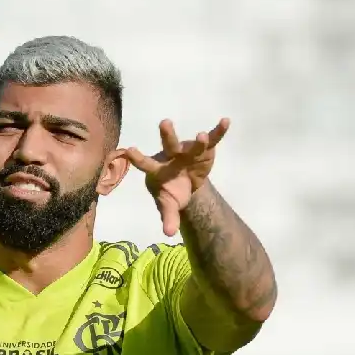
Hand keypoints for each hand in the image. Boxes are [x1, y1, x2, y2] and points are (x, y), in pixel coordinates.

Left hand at [122, 118, 229, 236]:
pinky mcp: (204, 150)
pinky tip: (226, 121)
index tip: (129, 151)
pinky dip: (219, 131)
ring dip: (197, 141)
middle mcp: (171, 156)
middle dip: (168, 135)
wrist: (187, 185)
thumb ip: (168, 217)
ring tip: (201, 136)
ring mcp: (188, 151)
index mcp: (158, 169)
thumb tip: (169, 233)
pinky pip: (212, 139)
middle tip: (164, 123)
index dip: (138, 158)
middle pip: (169, 145)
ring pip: (192, 144)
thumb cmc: (172, 193)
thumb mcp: (169, 206)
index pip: (146, 164)